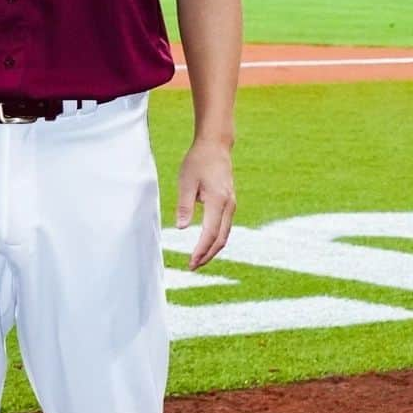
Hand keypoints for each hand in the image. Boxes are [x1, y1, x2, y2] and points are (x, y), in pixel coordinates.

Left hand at [175, 140, 235, 269]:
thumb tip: (181, 228)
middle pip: (221, 239)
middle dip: (207, 255)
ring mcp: (231, 204)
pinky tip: (205, 244)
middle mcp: (229, 205)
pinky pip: (225, 226)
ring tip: (197, 260)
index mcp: (218, 201)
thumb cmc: (198, 161)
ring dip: (212, 249)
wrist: (215, 145)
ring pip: (225, 234)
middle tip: (192, 267)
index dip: (201, 251)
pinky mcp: (229, 202)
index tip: (190, 262)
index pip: (210, 234)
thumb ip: (184, 205)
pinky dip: (216, 239)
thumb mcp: (186, 181)